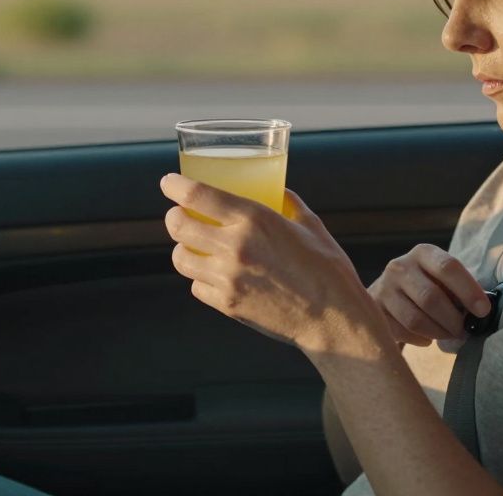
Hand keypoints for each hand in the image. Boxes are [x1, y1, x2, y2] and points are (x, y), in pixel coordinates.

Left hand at [160, 174, 381, 353]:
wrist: (333, 319)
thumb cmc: (327, 268)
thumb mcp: (311, 224)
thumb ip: (289, 203)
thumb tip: (276, 190)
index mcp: (254, 220)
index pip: (196, 196)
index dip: (175, 185)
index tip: (169, 183)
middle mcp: (234, 247)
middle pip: (178, 225)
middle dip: (174, 216)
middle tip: (180, 214)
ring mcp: (227, 279)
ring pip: (180, 258)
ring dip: (183, 248)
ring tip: (193, 245)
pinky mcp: (227, 304)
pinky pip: (196, 286)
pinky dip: (200, 278)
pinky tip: (214, 273)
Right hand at [368, 244, 490, 346]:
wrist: (388, 293)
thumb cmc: (428, 285)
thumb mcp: (443, 278)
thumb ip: (460, 290)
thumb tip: (481, 313)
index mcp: (423, 253)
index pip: (448, 267)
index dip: (469, 290)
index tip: (483, 311)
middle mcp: (400, 266)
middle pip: (431, 297)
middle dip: (453, 320)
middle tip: (465, 331)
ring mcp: (384, 288)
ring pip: (415, 319)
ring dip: (438, 332)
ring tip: (449, 335)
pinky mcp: (375, 311)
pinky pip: (403, 332)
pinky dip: (421, 339)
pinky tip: (427, 337)